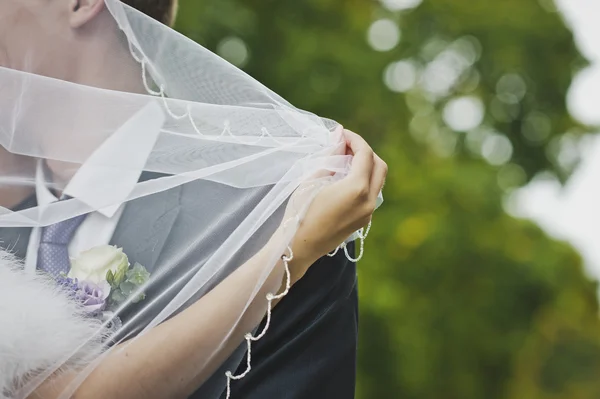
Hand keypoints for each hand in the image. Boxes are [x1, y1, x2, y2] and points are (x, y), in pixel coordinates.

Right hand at [284, 129, 386, 280]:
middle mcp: (368, 201)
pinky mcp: (364, 221)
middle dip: (364, 151)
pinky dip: (363, 181)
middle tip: (344, 146)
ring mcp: (368, 213)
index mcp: (356, 189)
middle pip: (379, 165)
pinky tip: (344, 179)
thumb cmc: (300, 212)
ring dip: (366, 166)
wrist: (299, 247)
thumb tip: (339, 135)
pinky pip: (371, 194)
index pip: (365, 154)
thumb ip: (331, 156)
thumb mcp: (312, 179)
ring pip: (378, 180)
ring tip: (343, 161)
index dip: (354, 139)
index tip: (341, 133)